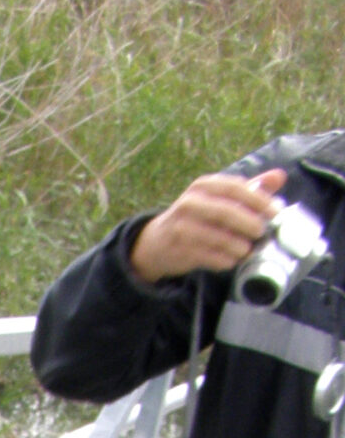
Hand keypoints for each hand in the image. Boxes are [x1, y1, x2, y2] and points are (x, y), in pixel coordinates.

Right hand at [129, 166, 286, 283]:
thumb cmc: (197, 217)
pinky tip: (231, 261)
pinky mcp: (179, 249)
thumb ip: (251, 188)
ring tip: (248, 250)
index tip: (276, 212)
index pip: (236, 188)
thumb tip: (279, 176)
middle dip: (249, 223)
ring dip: (238, 246)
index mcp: (204, 185)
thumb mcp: (220, 197)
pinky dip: (224, 260)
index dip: (258, 200)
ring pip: (217, 236)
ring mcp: (182, 227)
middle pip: (226, 211)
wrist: (157, 242)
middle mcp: (190, 203)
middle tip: (262, 233)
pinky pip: (208, 256)